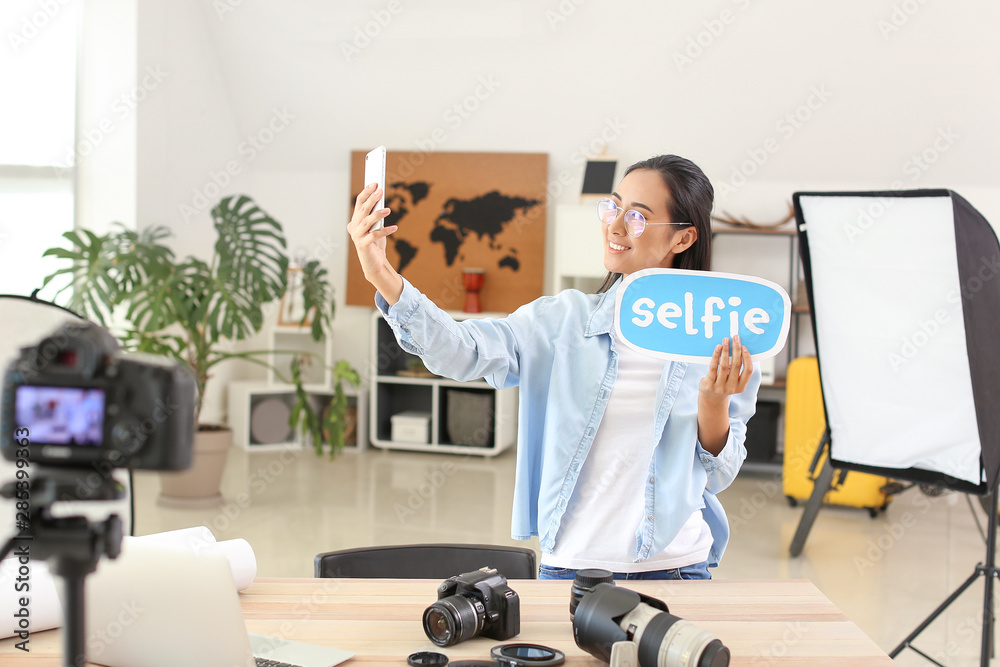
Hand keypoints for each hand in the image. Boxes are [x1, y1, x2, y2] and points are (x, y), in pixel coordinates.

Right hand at [347, 183, 402, 302]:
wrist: (374, 263)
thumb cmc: (375, 243)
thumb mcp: (375, 227)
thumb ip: (375, 215)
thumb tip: (382, 199)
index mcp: (355, 220)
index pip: (359, 203)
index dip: (366, 193)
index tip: (374, 184)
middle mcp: (353, 227)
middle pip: (362, 210)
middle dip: (371, 200)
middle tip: (380, 191)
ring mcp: (357, 236)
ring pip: (367, 222)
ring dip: (378, 214)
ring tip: (388, 209)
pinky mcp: (363, 245)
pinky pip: (374, 235)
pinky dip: (385, 231)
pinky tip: (395, 228)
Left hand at [700, 335, 753, 398]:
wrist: (711, 398)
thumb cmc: (724, 384)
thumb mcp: (733, 381)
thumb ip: (737, 369)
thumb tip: (739, 348)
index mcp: (741, 387)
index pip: (748, 371)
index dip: (747, 358)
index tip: (744, 347)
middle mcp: (731, 388)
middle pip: (736, 365)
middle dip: (736, 349)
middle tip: (735, 338)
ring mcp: (720, 387)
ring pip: (724, 365)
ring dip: (726, 350)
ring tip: (725, 340)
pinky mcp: (709, 384)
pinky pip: (713, 367)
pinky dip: (716, 356)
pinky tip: (718, 348)